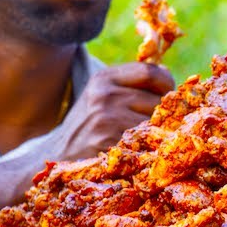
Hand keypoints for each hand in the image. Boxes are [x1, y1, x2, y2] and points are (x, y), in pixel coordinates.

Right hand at [47, 62, 174, 160]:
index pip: (151, 72)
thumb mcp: (102, 95)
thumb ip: (131, 83)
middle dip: (164, 112)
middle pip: (157, 98)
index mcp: (104, 78)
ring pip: (155, 121)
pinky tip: (138, 149)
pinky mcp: (110, 141)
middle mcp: (104, 94)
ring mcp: (107, 118)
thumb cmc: (89, 125)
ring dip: (158, 131)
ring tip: (145, 137)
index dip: (167, 83)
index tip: (168, 94)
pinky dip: (150, 145)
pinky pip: (147, 139)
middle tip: (158, 122)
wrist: (59, 155)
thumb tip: (165, 71)